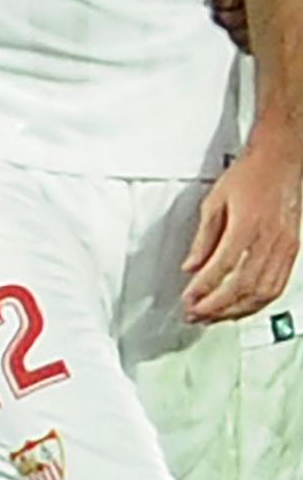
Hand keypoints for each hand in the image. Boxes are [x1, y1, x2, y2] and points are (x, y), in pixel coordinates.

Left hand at [184, 142, 302, 320]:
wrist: (281, 162)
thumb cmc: (248, 176)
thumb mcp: (214, 201)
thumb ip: (203, 238)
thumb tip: (191, 267)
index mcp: (247, 226)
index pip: (222, 268)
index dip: (204, 289)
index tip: (188, 300)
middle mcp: (270, 240)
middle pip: (244, 286)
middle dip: (218, 307)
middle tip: (196, 315)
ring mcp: (285, 248)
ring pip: (263, 292)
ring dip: (237, 310)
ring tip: (214, 317)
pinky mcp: (292, 251)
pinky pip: (277, 285)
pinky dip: (258, 302)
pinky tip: (242, 307)